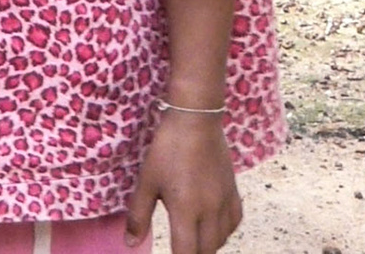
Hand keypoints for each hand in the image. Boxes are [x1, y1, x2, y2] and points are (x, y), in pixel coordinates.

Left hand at [125, 110, 240, 253]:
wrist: (196, 123)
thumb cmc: (167, 150)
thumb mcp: (146, 181)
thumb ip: (139, 215)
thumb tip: (130, 243)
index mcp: (186, 210)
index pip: (186, 251)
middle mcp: (210, 212)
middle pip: (206, 250)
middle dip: (193, 253)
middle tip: (180, 247)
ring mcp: (225, 202)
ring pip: (222, 239)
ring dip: (207, 245)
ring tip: (192, 240)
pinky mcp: (234, 192)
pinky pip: (234, 222)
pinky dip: (223, 231)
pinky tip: (212, 226)